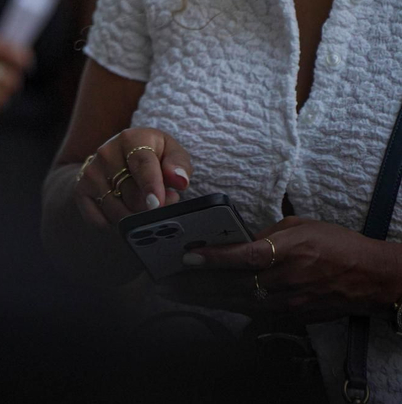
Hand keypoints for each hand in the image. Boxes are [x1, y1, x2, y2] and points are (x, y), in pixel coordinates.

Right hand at [72, 128, 191, 228]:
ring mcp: (91, 173)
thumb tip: (179, 180)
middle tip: (160, 204)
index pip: (142, 164)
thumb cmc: (151, 156)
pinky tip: (124, 213)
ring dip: (135, 219)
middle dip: (150, 207)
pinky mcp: (80, 191)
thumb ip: (179, 164)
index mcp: (131, 139)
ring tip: (144, 209)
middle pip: (131, 193)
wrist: (116, 159)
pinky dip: (115, 226)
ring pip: (116, 211)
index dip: (151, 185)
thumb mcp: (170, 152)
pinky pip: (99, 220)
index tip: (157, 203)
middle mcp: (106, 153)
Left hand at [188, 217, 401, 323]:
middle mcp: (288, 279)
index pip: (244, 256)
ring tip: (177, 293)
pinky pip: (256, 313)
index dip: (214, 258)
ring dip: (206, 299)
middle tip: (167, 281)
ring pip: (240, 302)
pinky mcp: (294, 315)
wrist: (373, 277)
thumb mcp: (300, 226)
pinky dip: (229, 307)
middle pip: (235, 284)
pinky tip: (209, 302)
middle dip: (197, 284)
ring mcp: (291, 301)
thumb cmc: (337, 244)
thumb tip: (238, 240)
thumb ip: (266, 234)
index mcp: (289, 251)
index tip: (188, 258)